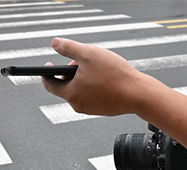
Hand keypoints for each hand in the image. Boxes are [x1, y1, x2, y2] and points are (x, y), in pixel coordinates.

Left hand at [41, 37, 161, 115]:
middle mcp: (78, 105)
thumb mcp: (89, 54)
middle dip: (71, 71)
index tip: (48, 64)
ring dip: (83, 78)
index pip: (50, 84)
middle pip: (66, 86)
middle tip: (83, 60)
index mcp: (70, 93)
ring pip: (80, 90)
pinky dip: (93, 85)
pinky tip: (106, 77)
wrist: (140, 94)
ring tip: (97, 67)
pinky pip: (92, 95)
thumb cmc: (115, 74)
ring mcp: (90, 109)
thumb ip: (69, 48)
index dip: (46, 73)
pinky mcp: (102, 110)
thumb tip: (55, 43)